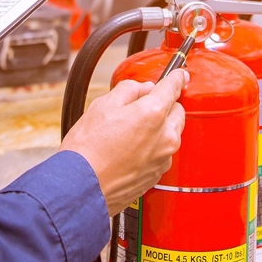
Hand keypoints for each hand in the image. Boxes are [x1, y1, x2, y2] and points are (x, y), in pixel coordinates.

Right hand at [59, 69, 187, 216]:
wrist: (82, 187)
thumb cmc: (88, 149)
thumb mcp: (103, 105)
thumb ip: (129, 90)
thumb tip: (143, 89)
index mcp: (153, 113)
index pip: (174, 87)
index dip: (177, 77)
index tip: (180, 74)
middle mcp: (165, 136)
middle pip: (177, 111)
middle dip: (164, 106)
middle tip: (140, 107)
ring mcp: (163, 158)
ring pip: (171, 134)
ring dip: (159, 128)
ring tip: (130, 133)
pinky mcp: (158, 175)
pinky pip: (163, 153)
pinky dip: (153, 148)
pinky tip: (130, 150)